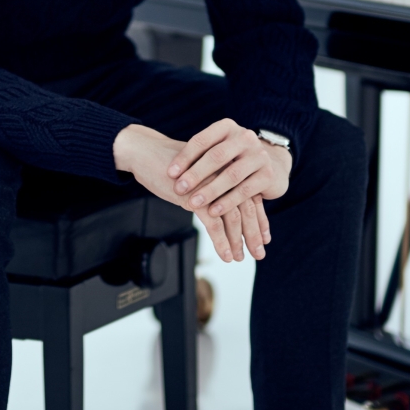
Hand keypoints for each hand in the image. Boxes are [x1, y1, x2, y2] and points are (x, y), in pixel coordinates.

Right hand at [112, 121, 272, 264]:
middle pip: (246, 207)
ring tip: (239, 258)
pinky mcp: (194, 194)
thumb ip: (214, 184)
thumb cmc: (171, 164)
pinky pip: (213, 223)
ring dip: (238, 241)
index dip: (259, 218)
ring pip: (232, 217)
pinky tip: (226, 255)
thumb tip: (225, 204)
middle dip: (253, 233)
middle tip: (258, 254)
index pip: (250, 196)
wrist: (145, 151)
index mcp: (228, 166)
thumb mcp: (198, 173)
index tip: (264, 238)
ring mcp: (211, 183)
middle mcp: (224, 172)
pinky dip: (221, 242)